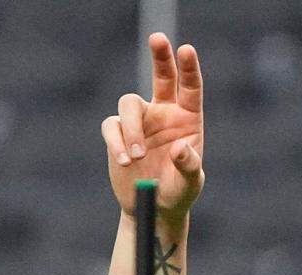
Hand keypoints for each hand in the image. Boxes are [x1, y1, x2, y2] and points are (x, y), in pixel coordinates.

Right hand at [102, 33, 203, 222]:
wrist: (154, 209)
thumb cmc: (178, 193)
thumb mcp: (190, 184)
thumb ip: (189, 166)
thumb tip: (180, 148)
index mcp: (187, 120)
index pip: (189, 88)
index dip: (188, 68)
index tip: (186, 50)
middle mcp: (164, 113)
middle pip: (161, 75)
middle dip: (160, 56)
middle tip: (158, 39)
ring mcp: (140, 121)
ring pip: (129, 103)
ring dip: (131, 129)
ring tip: (137, 157)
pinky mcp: (117, 133)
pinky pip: (112, 127)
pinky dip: (116, 142)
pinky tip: (125, 162)